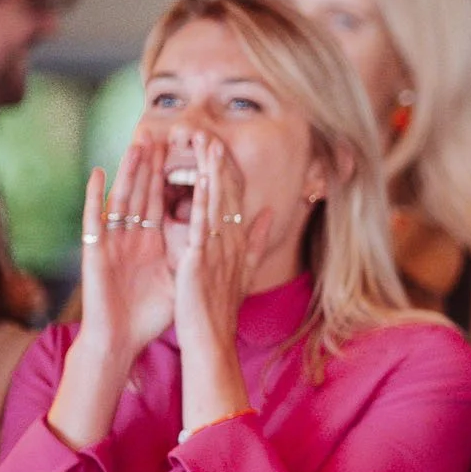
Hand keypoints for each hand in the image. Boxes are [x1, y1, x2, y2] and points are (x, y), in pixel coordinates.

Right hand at [77, 133, 174, 362]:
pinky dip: (96, 197)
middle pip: (144, 192)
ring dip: (129, 171)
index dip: (173, 177)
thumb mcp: (181, 278)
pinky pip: (95, 220)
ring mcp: (113, 240)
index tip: (185, 152)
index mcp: (153, 240)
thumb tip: (223, 239)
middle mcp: (133, 235)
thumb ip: (196, 255)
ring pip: (123, 198)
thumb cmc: (150, 313)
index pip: (164, 200)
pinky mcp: (96, 251)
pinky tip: (99, 174)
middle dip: (152, 164)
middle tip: (162, 132)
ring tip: (138, 144)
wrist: (121, 339)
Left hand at [171, 131, 273, 360]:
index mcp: (237, 241)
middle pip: (226, 193)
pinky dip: (203, 200)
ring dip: (210, 170)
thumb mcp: (244, 270)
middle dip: (218, 161)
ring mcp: (218, 249)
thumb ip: (257, 241)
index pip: (233, 198)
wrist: (212, 339)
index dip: (226, 170)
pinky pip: (203, 224)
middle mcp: (231, 241)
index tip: (218, 144)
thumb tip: (268, 213)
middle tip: (209, 131)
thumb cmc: (221, 309)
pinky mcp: (202, 259)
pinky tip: (201, 177)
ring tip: (204, 141)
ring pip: (215, 201)